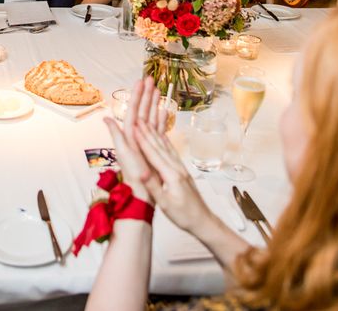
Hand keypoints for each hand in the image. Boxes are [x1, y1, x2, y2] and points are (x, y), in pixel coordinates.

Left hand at [103, 79, 159, 203]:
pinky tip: (164, 111)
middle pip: (142, 110)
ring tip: (158, 90)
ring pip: (150, 116)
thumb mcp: (123, 154)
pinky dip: (161, 119)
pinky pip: (158, 129)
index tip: (141, 81)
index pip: (133, 109)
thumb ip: (115, 134)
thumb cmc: (133, 174)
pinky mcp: (153, 147)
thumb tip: (105, 117)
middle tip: (151, 79)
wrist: (142, 192)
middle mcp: (136, 135)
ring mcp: (145, 141)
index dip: (137, 95)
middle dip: (146, 94)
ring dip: (153, 103)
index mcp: (129, 134)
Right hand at [134, 113, 213, 235]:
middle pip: (159, 146)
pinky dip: (164, 142)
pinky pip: (171, 152)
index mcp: (171, 175)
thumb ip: (153, 187)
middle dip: (147, 131)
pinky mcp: (182, 171)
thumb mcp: (166, 205)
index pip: (153, 154)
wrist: (203, 221)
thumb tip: (140, 172)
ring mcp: (180, 168)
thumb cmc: (184, 216)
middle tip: (138, 117)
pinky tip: (162, 137)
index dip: (142, 139)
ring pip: (165, 147)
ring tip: (147, 122)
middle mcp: (176, 168)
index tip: (133, 126)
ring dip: (155, 133)